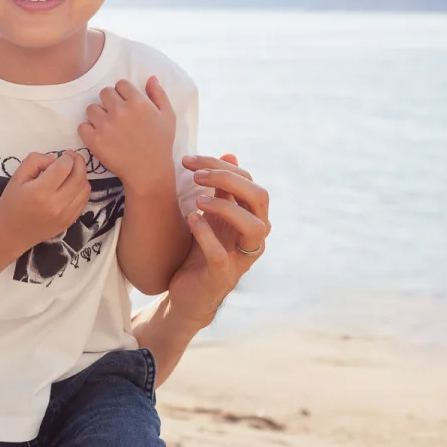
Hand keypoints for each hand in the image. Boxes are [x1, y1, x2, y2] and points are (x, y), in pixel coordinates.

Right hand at [0, 151, 90, 251]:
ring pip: (85, 188)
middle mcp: (56, 204)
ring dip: (82, 175)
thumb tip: (54, 158)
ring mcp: (66, 214)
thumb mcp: (16, 177)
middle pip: (78, 176)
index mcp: (40, 192)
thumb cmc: (11, 204)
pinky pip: (84, 201)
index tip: (62, 154)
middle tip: (72, 157)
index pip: (64, 167)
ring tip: (73, 171)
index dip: (66, 157)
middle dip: (78, 162)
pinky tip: (73, 185)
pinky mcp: (70, 221)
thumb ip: (35, 161)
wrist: (11, 234)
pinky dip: (82, 189)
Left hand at [78, 77, 176, 191]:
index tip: (126, 104)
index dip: (123, 93)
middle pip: (104, 93)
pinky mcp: (94, 140)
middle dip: (109, 102)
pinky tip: (99, 136)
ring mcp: (105, 125)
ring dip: (97, 115)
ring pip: (91, 108)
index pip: (120, 84)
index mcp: (138, 102)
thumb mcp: (168, 116)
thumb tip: (150, 78)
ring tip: (107, 126)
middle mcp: (120, 111)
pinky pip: (82, 126)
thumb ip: (159, 94)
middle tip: (116, 115)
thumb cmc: (161, 143)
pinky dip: (88, 130)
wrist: (149, 171)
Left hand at [167, 153, 270, 325]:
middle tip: (195, 175)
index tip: (189, 160)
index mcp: (250, 215)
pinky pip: (220, 254)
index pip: (247, 180)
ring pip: (254, 226)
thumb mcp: (210, 215)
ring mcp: (242, 256)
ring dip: (226, 207)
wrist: (187, 293)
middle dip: (228, 179)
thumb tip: (230, 153)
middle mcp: (254, 234)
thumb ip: (221, 188)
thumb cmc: (200, 250)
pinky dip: (206, 235)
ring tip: (197, 200)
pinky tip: (191, 221)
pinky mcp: (223, 275)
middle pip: (259, 197)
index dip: (221, 165)